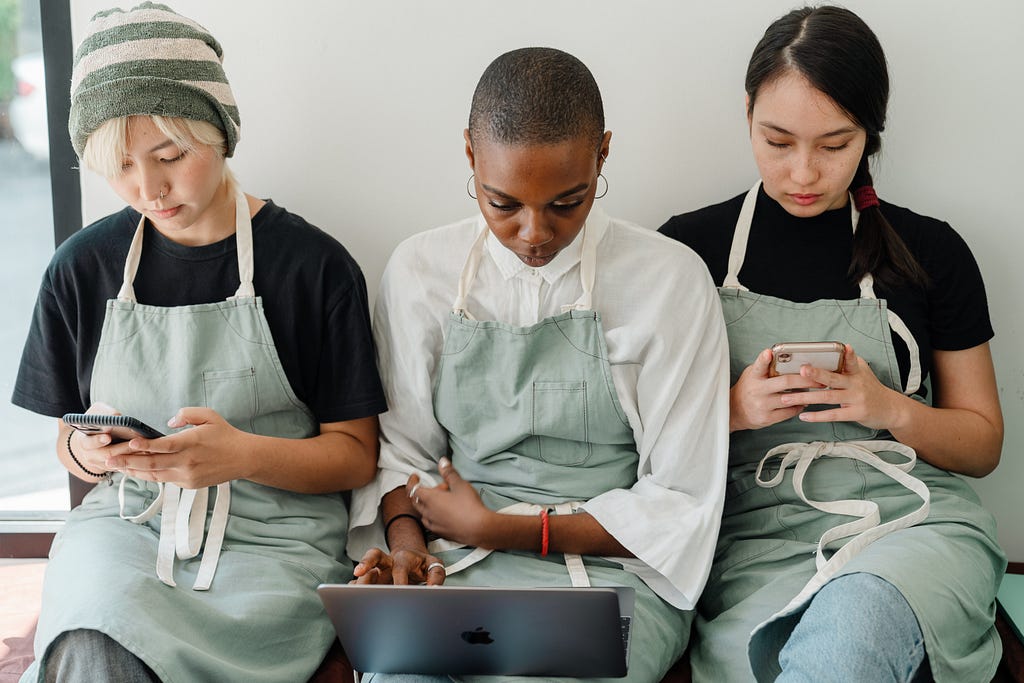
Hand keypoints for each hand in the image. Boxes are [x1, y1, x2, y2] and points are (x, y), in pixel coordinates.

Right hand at [67, 403, 140, 474]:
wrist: (93, 440)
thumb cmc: (96, 423)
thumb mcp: (97, 413)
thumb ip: (104, 414)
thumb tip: (117, 417)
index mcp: (84, 441)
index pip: (89, 442)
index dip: (98, 440)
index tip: (108, 437)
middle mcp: (91, 455)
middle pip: (107, 454)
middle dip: (122, 447)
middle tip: (133, 442)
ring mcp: (102, 464)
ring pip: (118, 462)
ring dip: (132, 453)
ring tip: (144, 446)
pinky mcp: (113, 468)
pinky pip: (125, 466)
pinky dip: (135, 459)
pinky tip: (145, 451)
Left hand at [105, 407, 250, 488]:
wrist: (243, 458)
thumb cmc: (225, 435)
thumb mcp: (209, 415)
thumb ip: (187, 414)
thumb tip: (168, 422)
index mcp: (192, 443)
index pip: (164, 446)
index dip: (145, 446)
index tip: (129, 443)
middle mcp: (187, 462)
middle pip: (153, 464)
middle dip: (128, 461)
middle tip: (108, 460)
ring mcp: (187, 475)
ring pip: (155, 475)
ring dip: (134, 471)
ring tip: (115, 467)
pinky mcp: (189, 484)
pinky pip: (164, 479)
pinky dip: (149, 475)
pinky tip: (136, 471)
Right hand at [352, 547, 446, 584]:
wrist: (412, 560)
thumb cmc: (422, 565)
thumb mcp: (434, 565)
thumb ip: (436, 575)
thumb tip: (434, 589)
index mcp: (404, 558)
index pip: (400, 567)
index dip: (400, 580)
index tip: (401, 592)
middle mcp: (388, 562)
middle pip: (374, 555)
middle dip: (366, 562)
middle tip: (358, 571)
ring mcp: (378, 570)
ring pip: (364, 572)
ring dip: (359, 582)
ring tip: (355, 593)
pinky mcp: (371, 579)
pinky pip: (359, 582)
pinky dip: (355, 589)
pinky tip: (353, 598)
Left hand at [409, 458, 492, 546]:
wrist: (479, 529)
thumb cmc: (469, 506)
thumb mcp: (460, 484)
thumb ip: (449, 473)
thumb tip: (442, 462)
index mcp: (430, 499)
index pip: (412, 489)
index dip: (411, 481)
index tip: (415, 477)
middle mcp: (428, 513)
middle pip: (417, 501)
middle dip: (425, 492)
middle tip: (440, 487)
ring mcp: (434, 525)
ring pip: (424, 513)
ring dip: (429, 505)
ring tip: (444, 501)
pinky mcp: (442, 533)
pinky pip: (431, 523)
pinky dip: (434, 516)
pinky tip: (446, 514)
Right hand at [729, 348, 822, 430]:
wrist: (735, 411)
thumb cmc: (749, 388)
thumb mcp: (752, 374)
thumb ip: (766, 367)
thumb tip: (788, 358)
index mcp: (753, 376)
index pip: (758, 365)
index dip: (763, 359)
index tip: (769, 352)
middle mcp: (757, 390)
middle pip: (785, 382)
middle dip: (806, 379)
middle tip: (821, 378)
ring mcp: (762, 405)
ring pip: (790, 399)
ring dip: (806, 394)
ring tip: (818, 389)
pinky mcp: (767, 418)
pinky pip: (789, 412)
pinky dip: (799, 406)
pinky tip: (804, 402)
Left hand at [779, 345, 903, 429]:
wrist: (891, 409)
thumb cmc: (870, 388)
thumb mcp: (862, 372)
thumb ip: (847, 363)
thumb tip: (834, 350)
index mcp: (856, 372)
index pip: (851, 360)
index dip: (848, 353)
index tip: (844, 346)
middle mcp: (856, 384)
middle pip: (833, 378)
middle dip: (816, 374)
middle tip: (801, 370)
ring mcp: (856, 399)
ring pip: (827, 397)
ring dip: (806, 397)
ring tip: (787, 398)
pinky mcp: (856, 413)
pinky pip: (833, 415)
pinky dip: (817, 416)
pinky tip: (803, 416)